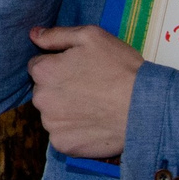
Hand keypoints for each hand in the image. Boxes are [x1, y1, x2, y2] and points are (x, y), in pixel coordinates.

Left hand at [26, 25, 141, 159]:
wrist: (145, 107)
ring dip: (65, 111)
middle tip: (88, 89)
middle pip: (43, 91)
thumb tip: (33, 34)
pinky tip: (93, 124)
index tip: (78, 70)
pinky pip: (62, 135)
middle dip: (59, 89)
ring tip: (93, 107)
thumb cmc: (120, 68)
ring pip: (52, 114)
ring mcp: (51, 124)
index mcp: (44, 71)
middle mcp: (41, 99)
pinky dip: (74, 131)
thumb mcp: (91, 37)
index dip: (58, 66)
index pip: (38, 67)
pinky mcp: (63, 145)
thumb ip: (57, 35)